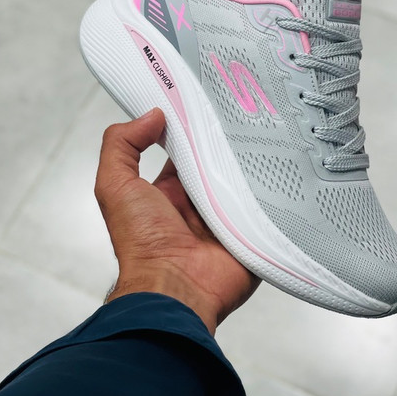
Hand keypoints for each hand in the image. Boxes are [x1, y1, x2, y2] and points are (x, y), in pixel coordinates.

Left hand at [94, 108, 260, 334]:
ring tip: (266, 137)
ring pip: (244, 183)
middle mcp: (198, 205)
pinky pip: (264, 207)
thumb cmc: (142, 244)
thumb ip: (122, 146)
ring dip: (251, 167)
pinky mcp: (250, 233)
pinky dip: (271, 192)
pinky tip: (281, 169)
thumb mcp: (115, 187)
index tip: (206, 105)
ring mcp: (226, 220)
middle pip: (218, 165)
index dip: (193, 130)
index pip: (185, 153)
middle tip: (244, 117)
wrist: (176, 291)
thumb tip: (151, 115)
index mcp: (167, 193)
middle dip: (228, 145)